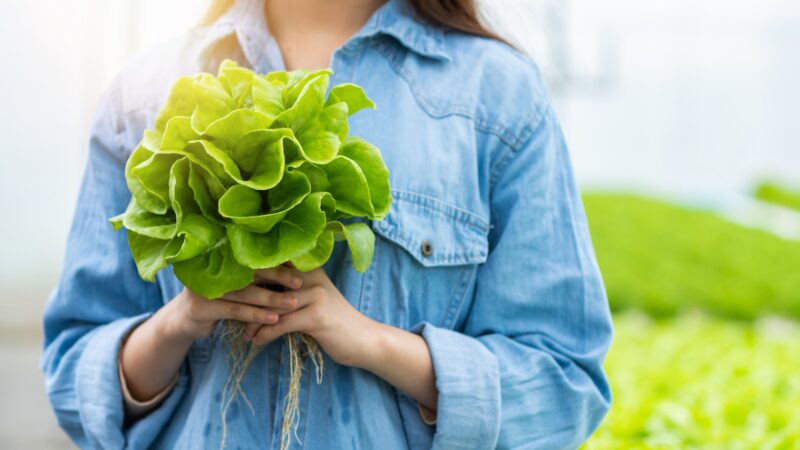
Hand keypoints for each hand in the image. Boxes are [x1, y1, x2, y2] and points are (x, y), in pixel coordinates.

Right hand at [162, 266, 302, 342]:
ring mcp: (205, 288)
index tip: (297, 264)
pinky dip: (256, 314)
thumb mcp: (232, 286)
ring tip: (292, 303)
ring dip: (271, 298)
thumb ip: (252, 277)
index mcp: (221, 259)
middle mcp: (212, 269)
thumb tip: (289, 268)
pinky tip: (273, 319)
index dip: (275, 260)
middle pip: (250, 272)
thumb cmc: (216, 301)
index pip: (252, 257)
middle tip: (299, 282)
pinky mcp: (202, 308)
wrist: (181, 322)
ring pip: (246, 293)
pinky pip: (235, 311)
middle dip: (277, 276)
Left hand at [243, 267, 378, 367]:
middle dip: (246, 295)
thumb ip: (293, 289)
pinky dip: (265, 335)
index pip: (274, 263)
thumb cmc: (335, 321)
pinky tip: (256, 342)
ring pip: (272, 306)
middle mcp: (311, 277)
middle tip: (228, 308)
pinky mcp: (316, 316)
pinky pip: (281, 324)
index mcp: (310, 268)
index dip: (251, 272)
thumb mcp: (315, 298)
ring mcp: (315, 295)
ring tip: (243, 333)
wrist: (363, 339)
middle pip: (269, 280)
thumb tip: (261, 289)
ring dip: (253, 322)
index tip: (230, 285)